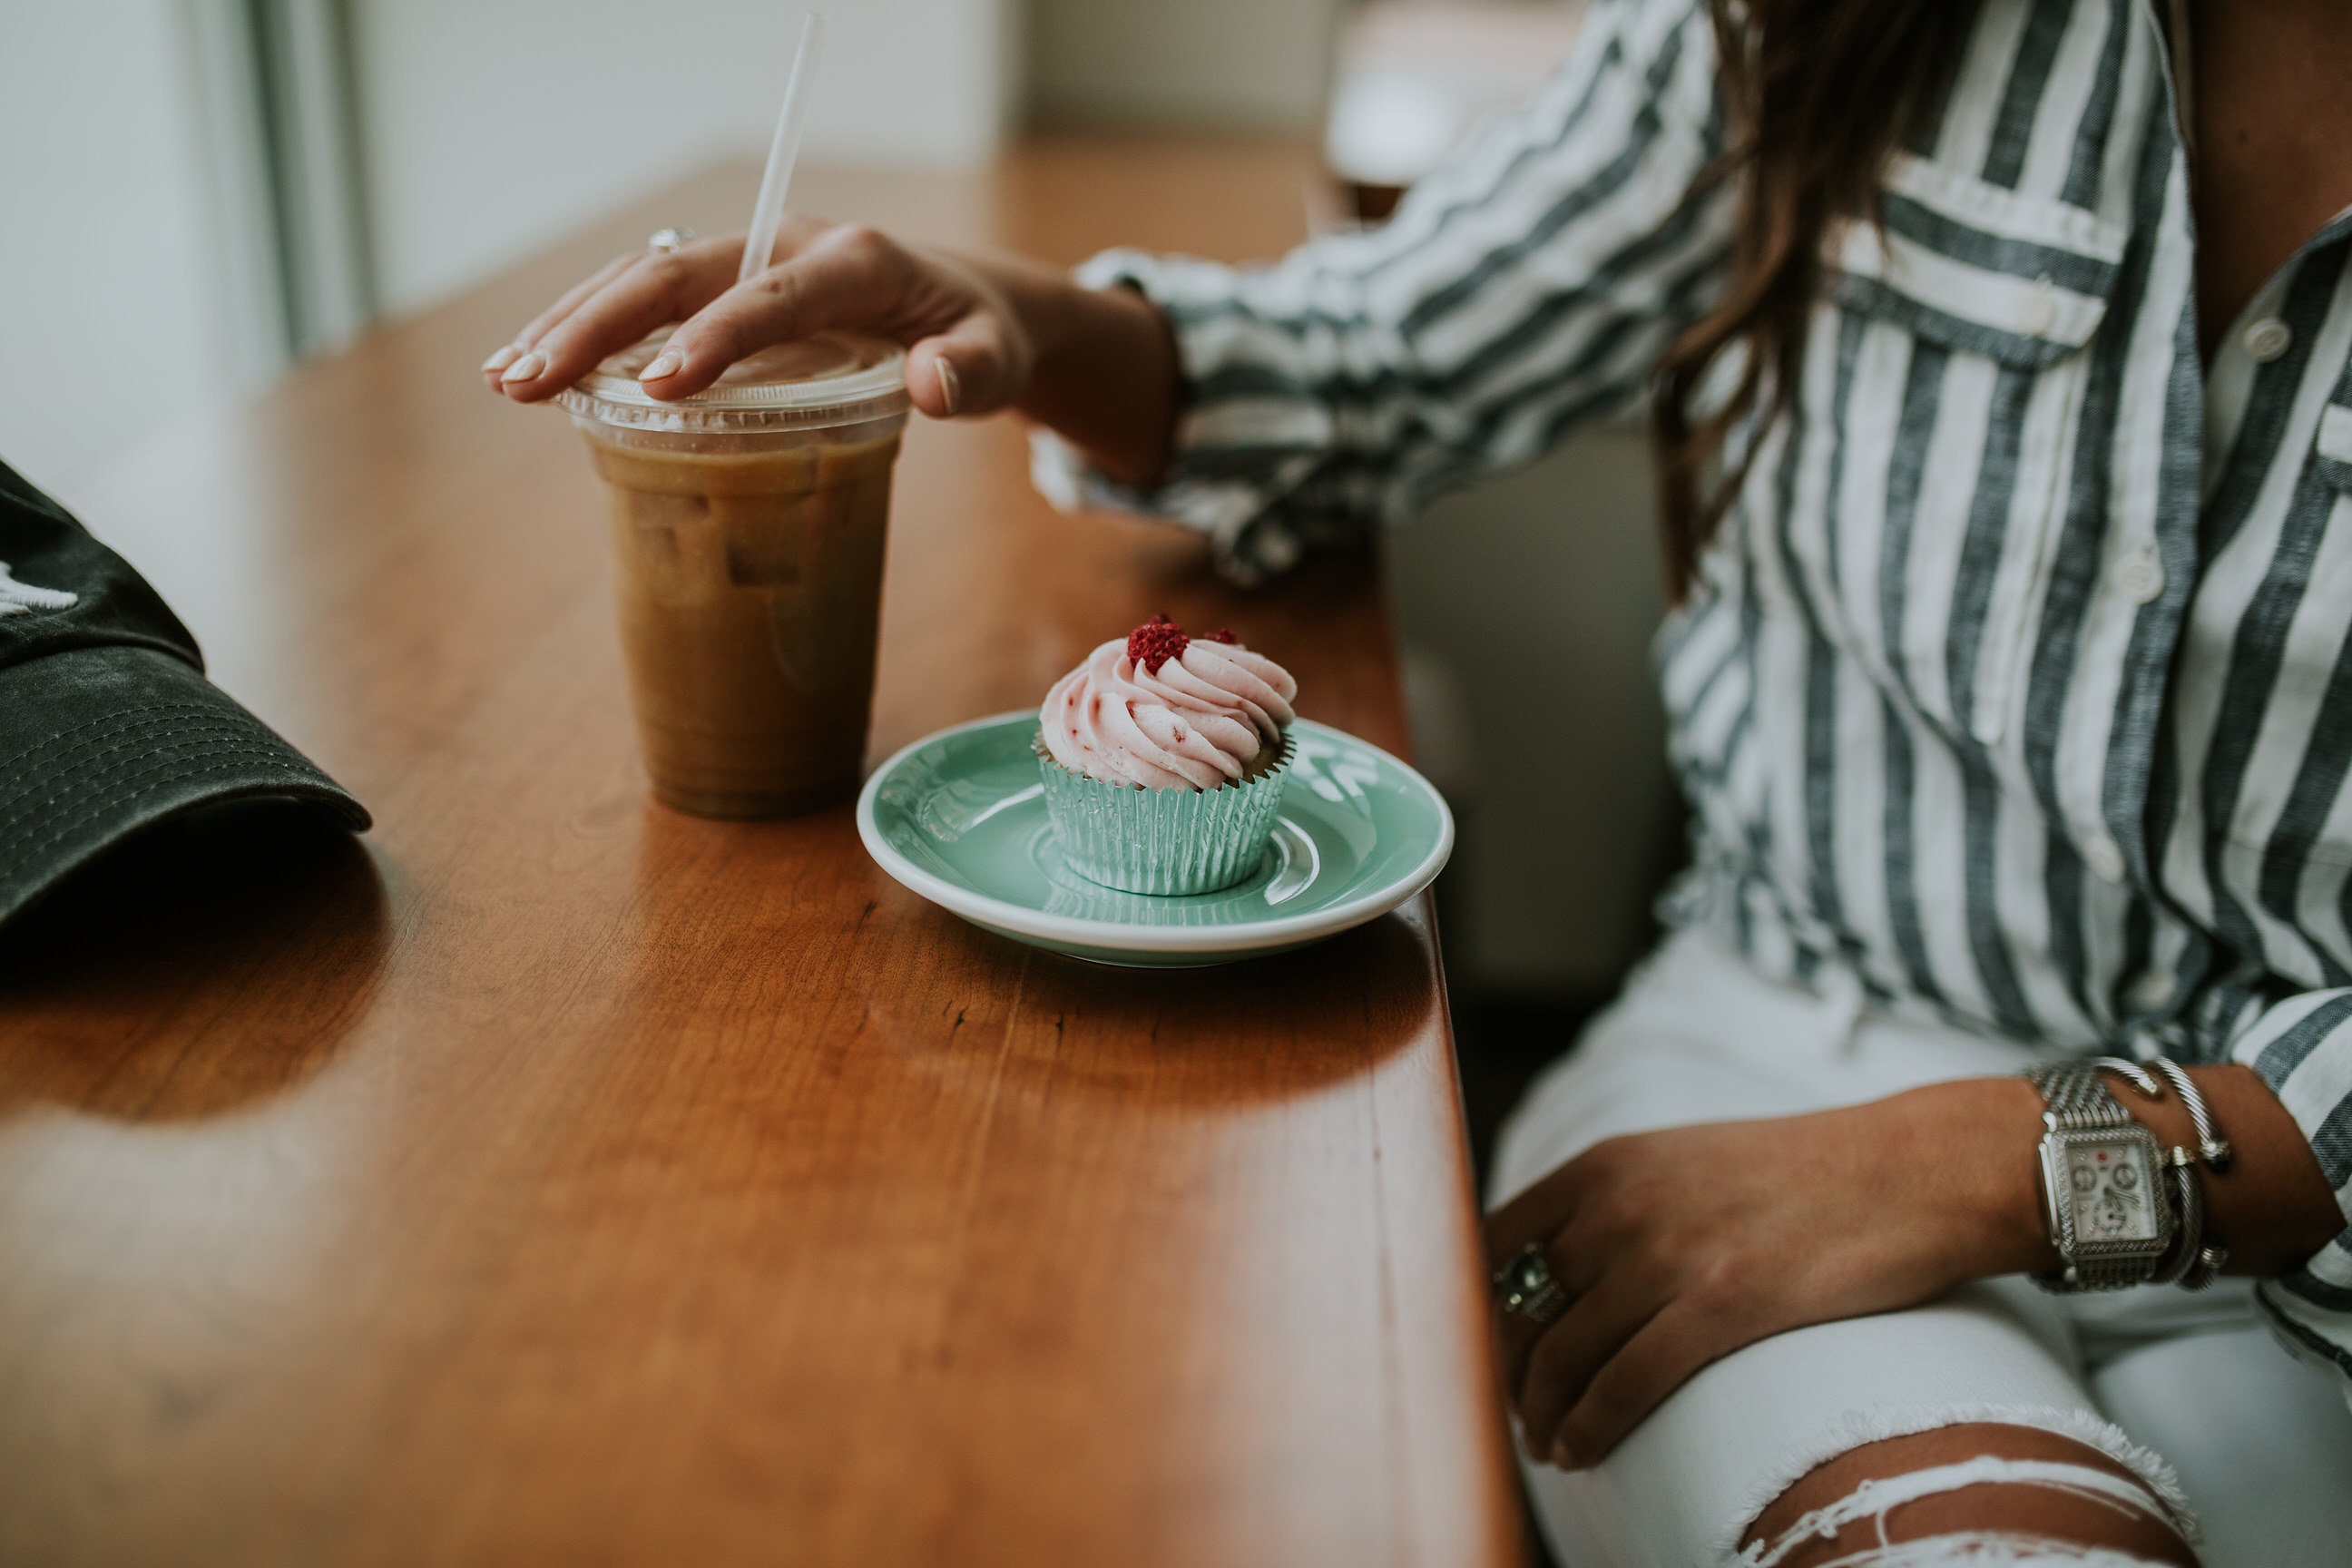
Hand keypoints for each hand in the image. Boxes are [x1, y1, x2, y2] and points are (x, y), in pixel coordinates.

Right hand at [480, 218, 1182, 486]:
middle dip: (603, 327)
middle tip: (533, 382)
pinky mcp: (723, 288)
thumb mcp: (993, 358)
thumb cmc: (977, 340)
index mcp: (852, 261)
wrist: (965, 306)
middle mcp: (785, 246)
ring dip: (574, 326)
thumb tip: (935, 385)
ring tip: (508, 380)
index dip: (719, 336)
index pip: (774, 295)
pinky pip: (647, 301)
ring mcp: (746, 262)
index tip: (665, 385)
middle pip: (679, 277)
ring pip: (646, 282)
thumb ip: (971, 372)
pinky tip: (533, 371)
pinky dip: (588, 329)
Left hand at [1484, 1079, 2052, 1468]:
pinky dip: (1589, 1428)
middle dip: (1507, 1373)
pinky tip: (1580, 1451)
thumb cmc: (1801, 1173)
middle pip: (1519, 1307)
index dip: (1481, 1304)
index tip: (1490, 1348)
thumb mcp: (1681, 1159)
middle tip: (1516, 1413)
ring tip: (1547, 1443)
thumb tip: (1557, 1264)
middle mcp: (1618, 1205)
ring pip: (1562, 1356)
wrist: (1908, 1170)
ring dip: (1541, 1413)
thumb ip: (1615, 1200)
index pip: (1494, 1241)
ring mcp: (1666, 1255)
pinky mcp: (1720, 1307)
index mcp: (1603, 1164)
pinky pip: (1623, 1386)